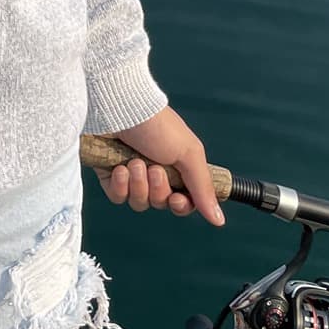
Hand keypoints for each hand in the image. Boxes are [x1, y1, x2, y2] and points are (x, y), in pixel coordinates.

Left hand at [92, 107, 224, 226]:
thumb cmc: (157, 126)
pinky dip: (120, 185)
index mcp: (176, 166)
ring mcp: (131, 174)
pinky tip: (119, 168)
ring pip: (139, 203)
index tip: (177, 198)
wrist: (119, 108)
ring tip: (134, 162)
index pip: (183, 201)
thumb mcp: (188, 153)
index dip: (180, 206)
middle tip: (154, 169)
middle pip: (160, 203)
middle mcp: (154, 171)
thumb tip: (219, 220)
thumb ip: (203, 188)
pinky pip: (117, 197)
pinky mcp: (109, 174)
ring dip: (139, 184)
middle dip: (158, 189)